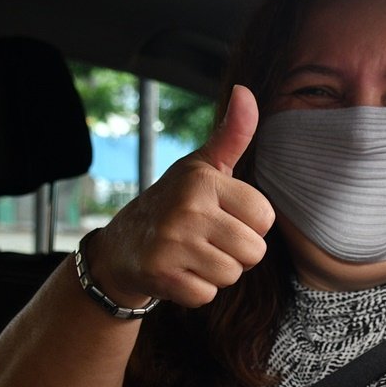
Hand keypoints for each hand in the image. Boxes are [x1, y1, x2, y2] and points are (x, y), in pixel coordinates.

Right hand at [86, 86, 275, 307]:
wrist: (120, 247)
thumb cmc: (174, 203)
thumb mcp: (202, 167)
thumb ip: (232, 134)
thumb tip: (247, 91)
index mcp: (203, 180)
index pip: (265, 218)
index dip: (249, 225)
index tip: (222, 217)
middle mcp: (187, 208)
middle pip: (253, 252)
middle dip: (236, 253)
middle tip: (206, 241)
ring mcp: (172, 243)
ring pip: (231, 275)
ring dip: (216, 272)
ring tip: (191, 255)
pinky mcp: (160, 275)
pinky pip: (206, 295)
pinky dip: (195, 291)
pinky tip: (177, 272)